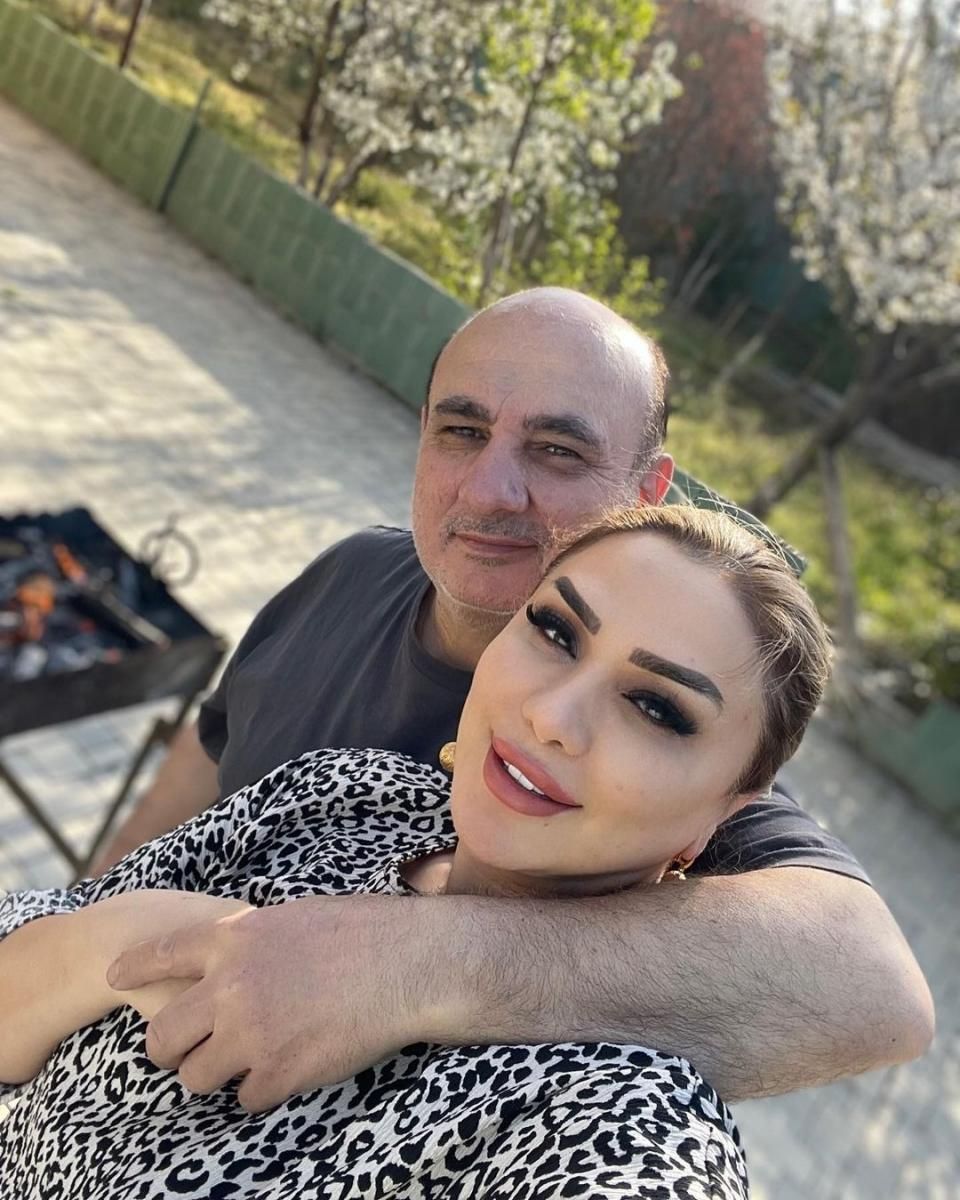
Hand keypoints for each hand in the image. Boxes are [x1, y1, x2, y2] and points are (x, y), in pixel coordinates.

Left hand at [105, 895, 449, 1112]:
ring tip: (249, 1060)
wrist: (407, 964)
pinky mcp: (278, 1073)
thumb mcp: (293, 917)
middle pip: (161, 1036)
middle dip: (168, 1050)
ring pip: (196, 1078)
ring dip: (217, 1074)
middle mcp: (230, 986)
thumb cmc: (362, 931)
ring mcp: (251, 1033)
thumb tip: (227, 960)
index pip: (160, 953)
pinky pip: (246, 1099)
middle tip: (186, 1052)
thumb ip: (249, 941)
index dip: (131, 968)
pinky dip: (264, 1090)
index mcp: (233, 938)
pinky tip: (291, 1069)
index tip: (112, 978)